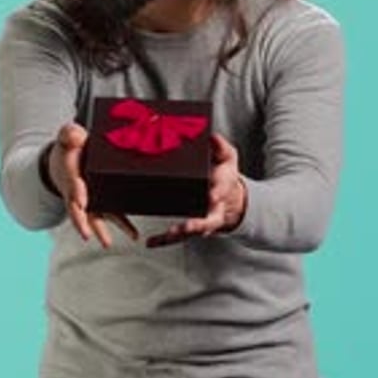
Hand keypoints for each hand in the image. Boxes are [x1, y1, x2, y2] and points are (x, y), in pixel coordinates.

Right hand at [48, 123, 138, 247]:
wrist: (70, 157)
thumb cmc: (71, 148)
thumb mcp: (68, 137)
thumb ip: (70, 134)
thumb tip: (76, 135)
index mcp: (71, 175)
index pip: (72, 186)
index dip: (75, 193)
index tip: (80, 199)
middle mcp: (79, 193)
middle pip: (78, 211)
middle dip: (82, 222)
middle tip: (86, 233)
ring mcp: (91, 201)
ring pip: (96, 219)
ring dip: (102, 232)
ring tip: (107, 243)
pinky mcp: (104, 203)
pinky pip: (113, 215)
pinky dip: (123, 226)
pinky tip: (134, 235)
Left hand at [146, 133, 246, 247]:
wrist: (228, 198)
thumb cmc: (223, 175)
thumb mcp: (228, 158)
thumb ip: (221, 146)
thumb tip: (211, 134)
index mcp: (221, 189)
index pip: (221, 191)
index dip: (217, 193)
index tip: (212, 195)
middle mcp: (213, 209)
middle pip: (209, 220)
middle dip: (199, 224)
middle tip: (189, 226)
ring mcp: (201, 221)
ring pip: (192, 232)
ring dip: (180, 234)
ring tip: (168, 234)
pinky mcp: (188, 228)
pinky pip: (175, 238)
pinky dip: (163, 241)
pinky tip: (150, 243)